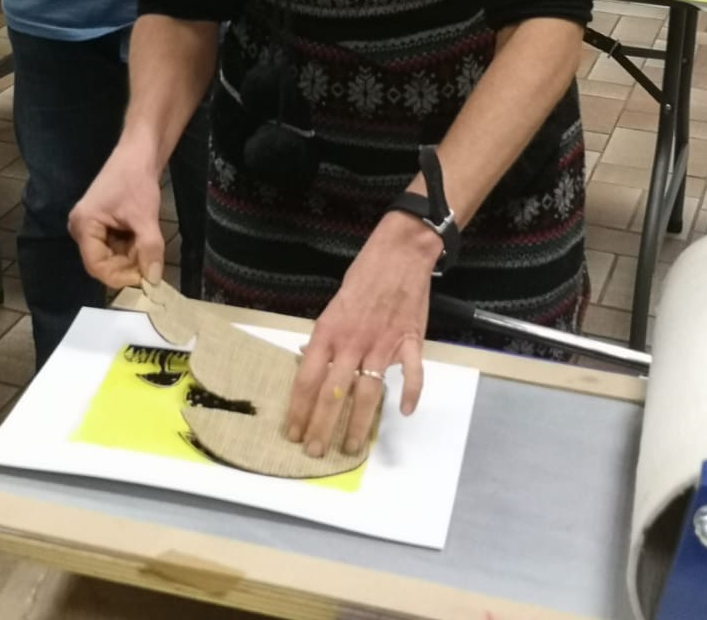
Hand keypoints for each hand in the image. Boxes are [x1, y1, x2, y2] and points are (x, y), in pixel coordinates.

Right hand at [68, 142, 164, 287]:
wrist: (139, 153)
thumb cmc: (136, 181)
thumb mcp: (145, 217)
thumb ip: (149, 249)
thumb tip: (154, 280)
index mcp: (83, 226)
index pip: (96, 266)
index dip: (121, 277)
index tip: (145, 278)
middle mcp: (82, 230)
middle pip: (104, 263)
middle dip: (129, 265)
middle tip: (152, 261)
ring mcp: (91, 227)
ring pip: (112, 256)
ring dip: (133, 256)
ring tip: (150, 243)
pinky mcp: (102, 225)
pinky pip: (115, 246)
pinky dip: (132, 247)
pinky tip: (144, 236)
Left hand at [285, 212, 440, 457]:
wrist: (399, 254)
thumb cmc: (363, 276)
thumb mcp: (333, 304)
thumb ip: (326, 336)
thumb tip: (310, 358)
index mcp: (328, 331)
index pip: (307, 379)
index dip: (299, 409)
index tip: (293, 432)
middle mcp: (352, 341)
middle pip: (333, 393)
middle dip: (322, 427)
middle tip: (315, 452)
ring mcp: (382, 343)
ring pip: (368, 393)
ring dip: (359, 424)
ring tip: (350, 446)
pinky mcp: (410, 341)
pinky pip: (413, 374)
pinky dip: (411, 394)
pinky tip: (404, 412)